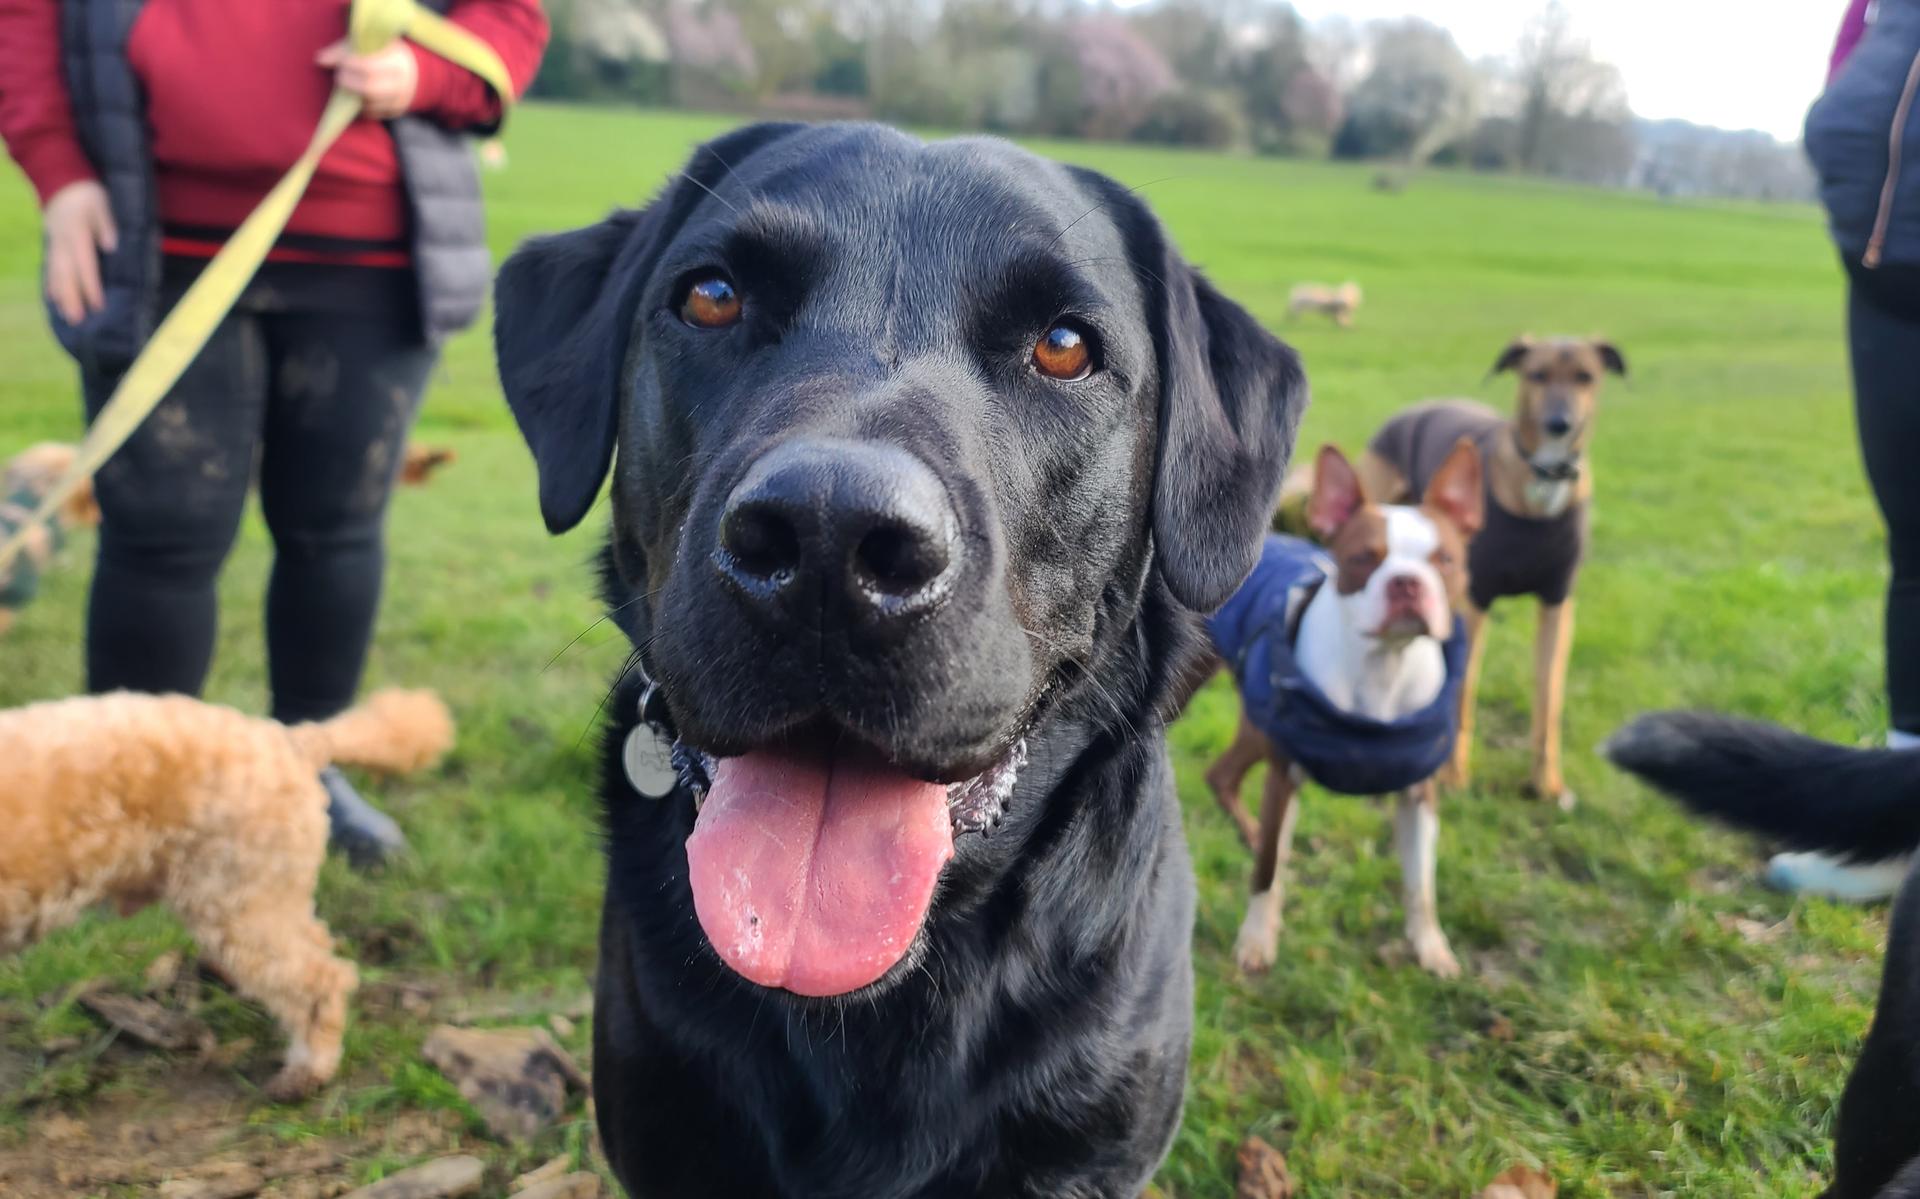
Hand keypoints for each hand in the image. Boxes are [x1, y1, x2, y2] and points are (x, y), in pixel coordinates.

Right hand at [42, 180, 117, 324]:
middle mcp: (63, 242)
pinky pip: (49, 267)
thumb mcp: (102, 204)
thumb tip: (111, 246)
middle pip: (66, 274)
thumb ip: (106, 225)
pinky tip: (52, 299)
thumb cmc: (87, 193)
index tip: (98, 305)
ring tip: (65, 315)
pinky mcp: (51, 244)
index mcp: (77, 234)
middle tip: (77, 320)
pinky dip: (51, 283)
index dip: (91, 286)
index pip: (85, 265)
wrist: (61, 179)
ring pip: (55, 273)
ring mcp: (54, 244)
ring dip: (60, 295)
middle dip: (72, 298)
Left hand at [317, 40, 417, 118]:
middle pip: (371, 87)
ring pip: (372, 103)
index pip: (368, 64)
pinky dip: (362, 108)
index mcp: (395, 57)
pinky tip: (357, 99)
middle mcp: (401, 79)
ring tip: (348, 88)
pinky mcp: (397, 109)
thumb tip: (320, 60)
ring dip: (354, 97)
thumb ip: (342, 50)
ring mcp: (401, 96)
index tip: (340, 65)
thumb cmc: (379, 53)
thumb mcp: (365, 44)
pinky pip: (375, 114)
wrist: (410, 69)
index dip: (350, 65)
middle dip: (350, 83)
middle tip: (340, 78)